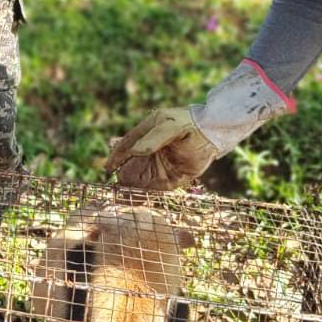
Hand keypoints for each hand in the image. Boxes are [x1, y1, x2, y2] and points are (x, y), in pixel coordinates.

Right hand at [107, 60, 294, 190]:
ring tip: (123, 194)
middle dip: (122, 176)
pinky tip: (140, 197)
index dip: (116, 157)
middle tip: (115, 186)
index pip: (126, 146)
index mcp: (146, 134)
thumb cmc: (191, 124)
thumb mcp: (170, 126)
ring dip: (132, 187)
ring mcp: (160, 165)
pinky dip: (147, 193)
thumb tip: (136, 151)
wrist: (214, 133)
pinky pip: (155, 188)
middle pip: (130, 166)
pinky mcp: (172, 178)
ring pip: (140, 179)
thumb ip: (153, 137)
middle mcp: (150, 151)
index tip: (107, 168)